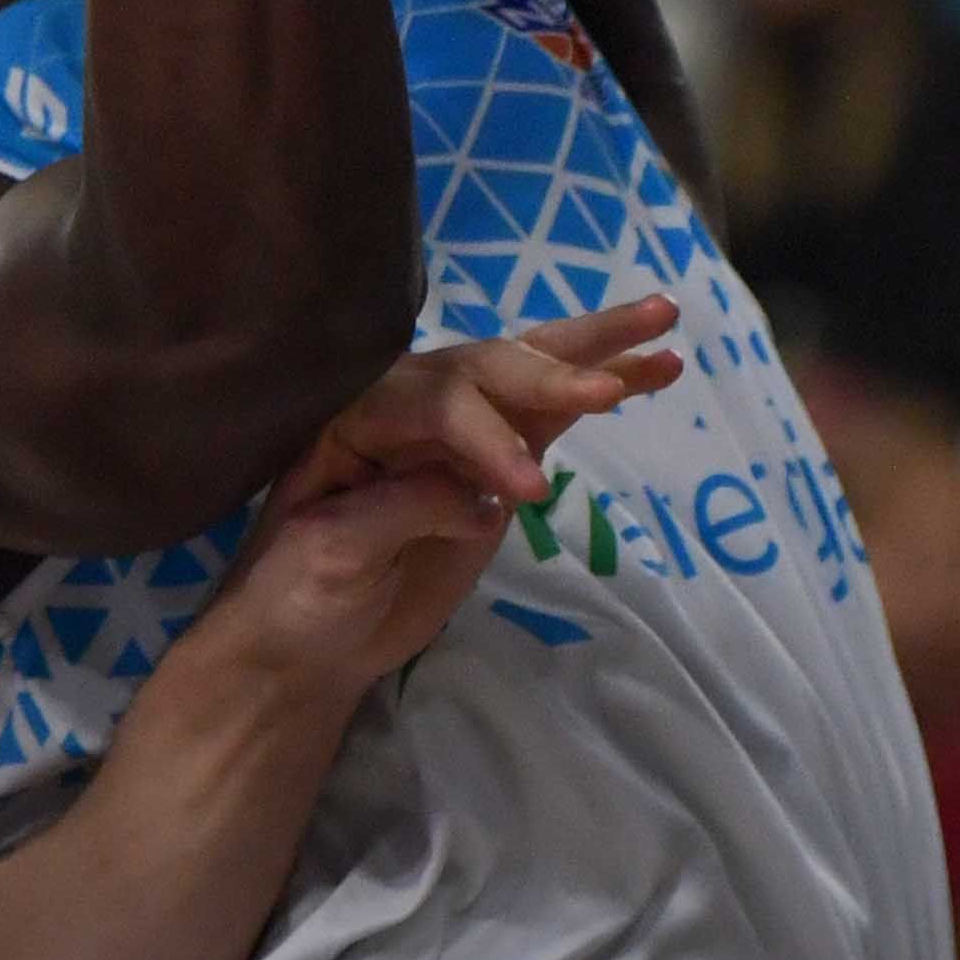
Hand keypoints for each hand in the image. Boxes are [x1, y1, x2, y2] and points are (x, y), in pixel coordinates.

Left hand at [192, 299, 683, 700]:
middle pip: (485, 367)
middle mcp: (405, 405)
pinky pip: (548, 415)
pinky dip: (598, 391)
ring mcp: (453, 430)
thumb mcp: (327, 559)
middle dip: (550, 372)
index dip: (485, 436)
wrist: (303, 642)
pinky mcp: (491, 462)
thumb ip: (398, 513)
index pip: (433, 403)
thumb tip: (482, 497)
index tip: (528, 494)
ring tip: (664, 318)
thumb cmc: (296, 596)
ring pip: (526, 372)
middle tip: (612, 388)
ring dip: (595, 347)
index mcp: (353, 416)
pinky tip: (650, 369)